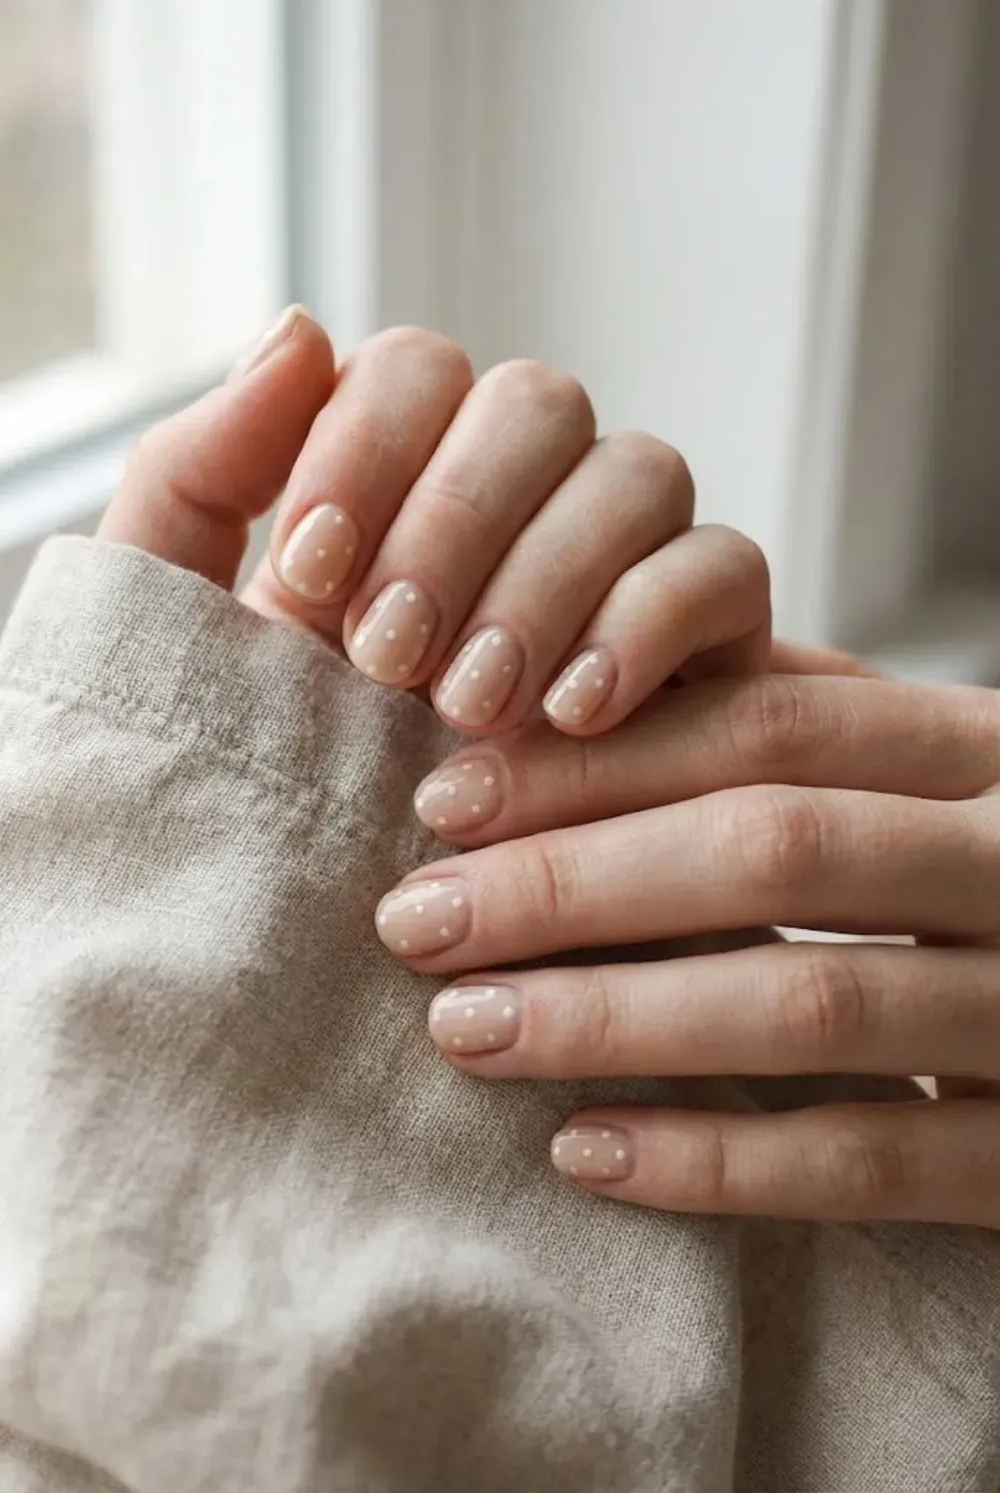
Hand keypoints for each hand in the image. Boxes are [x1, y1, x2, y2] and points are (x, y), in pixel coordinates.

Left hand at [234, 320, 771, 734]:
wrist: (345, 936)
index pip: (416, 369)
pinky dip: (654, 620)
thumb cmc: (264, 782)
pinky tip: (577, 710)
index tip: (313, 580)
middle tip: (392, 658)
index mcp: (399, 481)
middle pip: (537, 402)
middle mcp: (520, 505)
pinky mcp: (707, 646)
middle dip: (460, 522)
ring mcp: (621, 566)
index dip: (367, 448)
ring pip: (640, 469)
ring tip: (475, 706)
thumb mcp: (187, 637)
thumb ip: (198, 478)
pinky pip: (727, 567)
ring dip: (552, 576)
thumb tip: (298, 329)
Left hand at [377, 672, 999, 1228]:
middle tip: (413, 919)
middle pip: (773, 852)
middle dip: (572, 884)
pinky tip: (583, 1151)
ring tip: (462, 1028)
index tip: (444, 800)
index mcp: (992, 753)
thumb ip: (811, 726)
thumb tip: (601, 688)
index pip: (771, 731)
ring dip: (614, 1018)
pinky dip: (716, 1162)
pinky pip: (868, 1162)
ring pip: (810, 1005)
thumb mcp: (940, 776)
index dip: (598, 762)